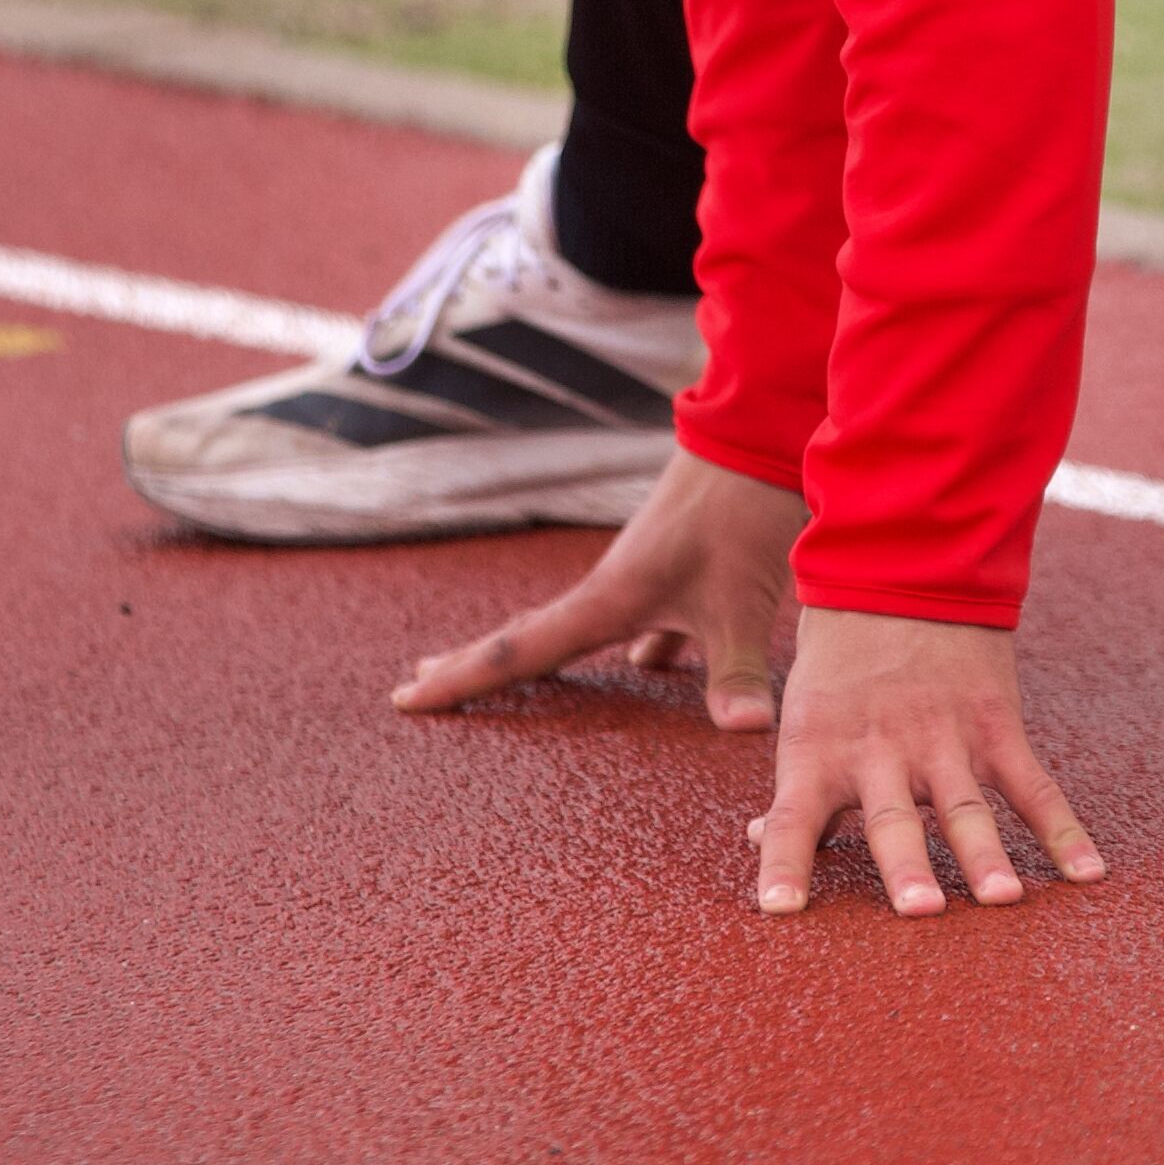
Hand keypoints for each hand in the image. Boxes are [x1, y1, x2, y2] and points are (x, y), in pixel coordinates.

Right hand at [393, 447, 804, 732]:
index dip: (461, 679)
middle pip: (531, 636)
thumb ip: (738, 672)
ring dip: (552, 654)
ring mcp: (645, 575)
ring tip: (528, 679)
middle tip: (420, 680)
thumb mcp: (741, 601)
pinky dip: (642, 649)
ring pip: (584, 627)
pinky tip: (652, 666)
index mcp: (608, 599)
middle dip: (477, 663)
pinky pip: (646, 622)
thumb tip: (747, 732)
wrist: (759, 432)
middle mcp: (614, 587)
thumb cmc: (741, 511)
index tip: (404, 696)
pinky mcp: (682, 567)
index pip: (519, 651)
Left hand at [753, 610, 1106, 918]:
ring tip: (1001, 899)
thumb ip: (795, 785)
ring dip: (983, 854)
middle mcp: (880, 751)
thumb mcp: (804, 716)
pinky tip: (1086, 872)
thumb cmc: (841, 660)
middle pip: (892, 817)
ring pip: (964, 805)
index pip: (793, 817)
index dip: (784, 862)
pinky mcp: (996, 727)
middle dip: (905, 865)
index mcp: (820, 750)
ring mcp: (944, 738)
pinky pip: (1033, 786)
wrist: (904, 571)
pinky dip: (1062, 830)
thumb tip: (756, 839)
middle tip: (919, 910)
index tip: (780, 910)